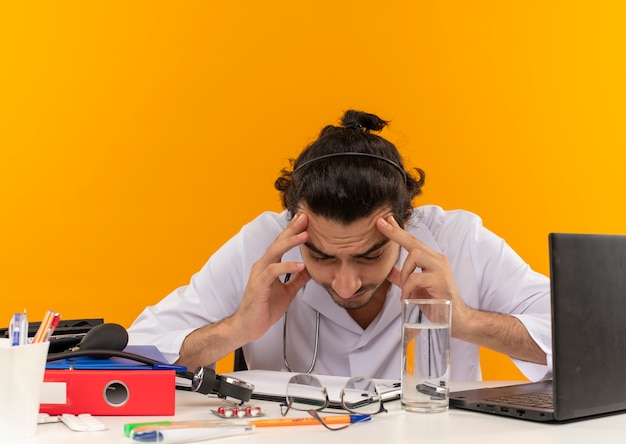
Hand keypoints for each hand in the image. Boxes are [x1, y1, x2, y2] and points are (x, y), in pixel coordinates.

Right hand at [234, 213, 310, 341]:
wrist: (249, 326)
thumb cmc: (264, 308)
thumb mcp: (288, 292)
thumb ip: (298, 279)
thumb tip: (311, 269)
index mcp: (269, 265)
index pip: (282, 244)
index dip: (293, 231)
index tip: (305, 221)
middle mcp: (263, 265)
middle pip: (278, 242)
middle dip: (292, 229)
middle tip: (304, 217)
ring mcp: (260, 274)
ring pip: (274, 252)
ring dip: (290, 242)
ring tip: (305, 236)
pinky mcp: (259, 285)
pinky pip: (273, 271)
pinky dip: (287, 266)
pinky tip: (300, 265)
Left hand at [376, 215, 471, 335]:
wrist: (455, 319)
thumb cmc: (435, 302)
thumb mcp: (414, 287)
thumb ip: (402, 277)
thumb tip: (386, 269)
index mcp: (431, 259)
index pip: (412, 241)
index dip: (398, 230)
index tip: (384, 219)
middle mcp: (437, 259)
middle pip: (413, 241)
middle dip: (395, 232)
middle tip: (380, 223)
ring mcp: (440, 268)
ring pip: (415, 255)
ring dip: (405, 273)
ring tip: (405, 290)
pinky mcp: (440, 280)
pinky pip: (416, 277)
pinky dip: (407, 288)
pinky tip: (408, 298)